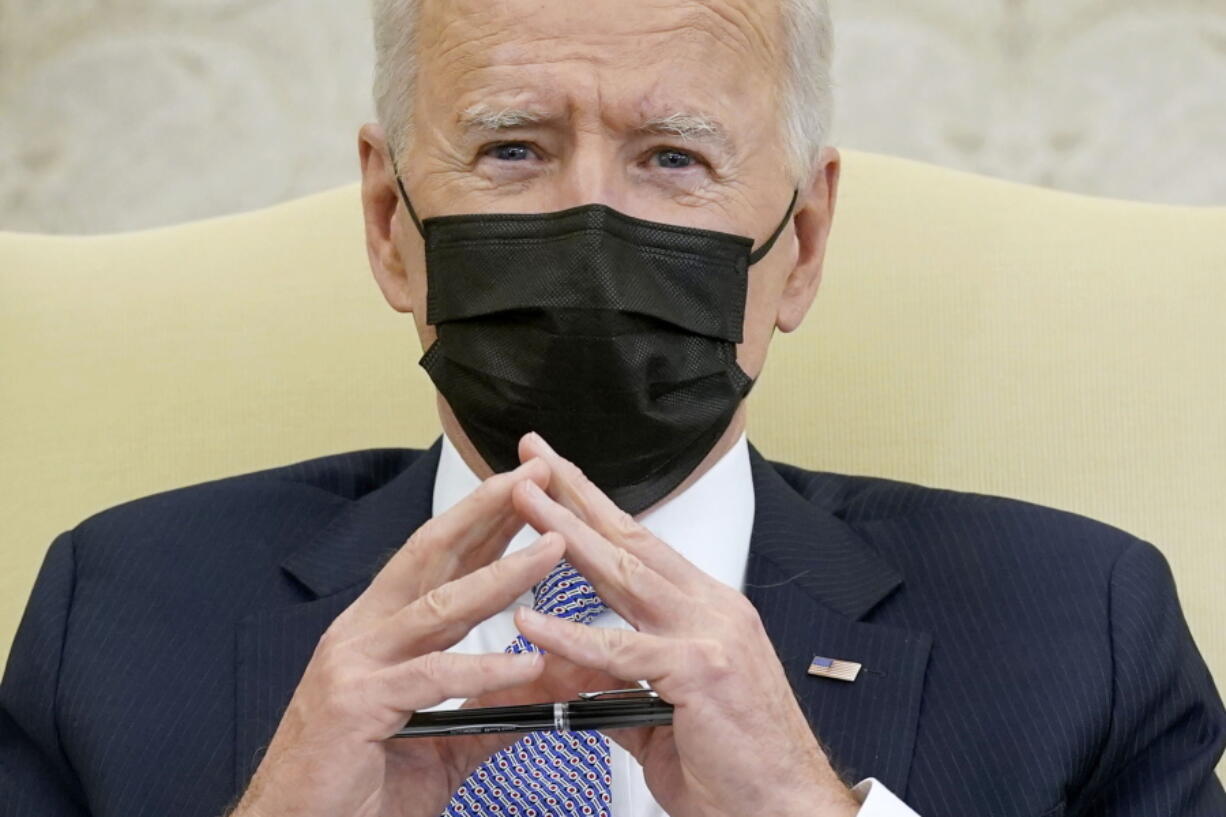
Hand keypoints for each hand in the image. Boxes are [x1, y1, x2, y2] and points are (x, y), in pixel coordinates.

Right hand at [232, 458, 568, 816]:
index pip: (439, 560)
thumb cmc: (356, 787)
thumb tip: (550, 685)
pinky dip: (482, 667)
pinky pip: (430, 676)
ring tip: (552, 550)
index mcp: (380, 632)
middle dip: (488, 514)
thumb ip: (494, 709)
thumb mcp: (442, 741)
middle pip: (432, 556)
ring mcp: (355, 664)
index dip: (484, 521)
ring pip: (438, 605)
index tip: (529, 491)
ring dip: (501, 574)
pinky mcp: (355, 704)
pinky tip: (524, 663)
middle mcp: (363, 634)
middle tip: (537, 481)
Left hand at [509, 433, 861, 816]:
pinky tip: (531, 621)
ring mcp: (711, 633)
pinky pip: (622, 652)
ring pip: (624, 574)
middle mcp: (711, 609)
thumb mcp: (665, 718)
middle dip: (575, 493)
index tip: (555, 479)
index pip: (639, 547)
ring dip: (565, 533)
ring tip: (523, 501)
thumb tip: (572, 681)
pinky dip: (573, 637)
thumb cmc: (737, 767)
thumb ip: (618, 691)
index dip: (593, 510)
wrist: (787, 809)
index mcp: (705, 612)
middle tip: (533, 456)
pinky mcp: (702, 670)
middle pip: (629, 540)